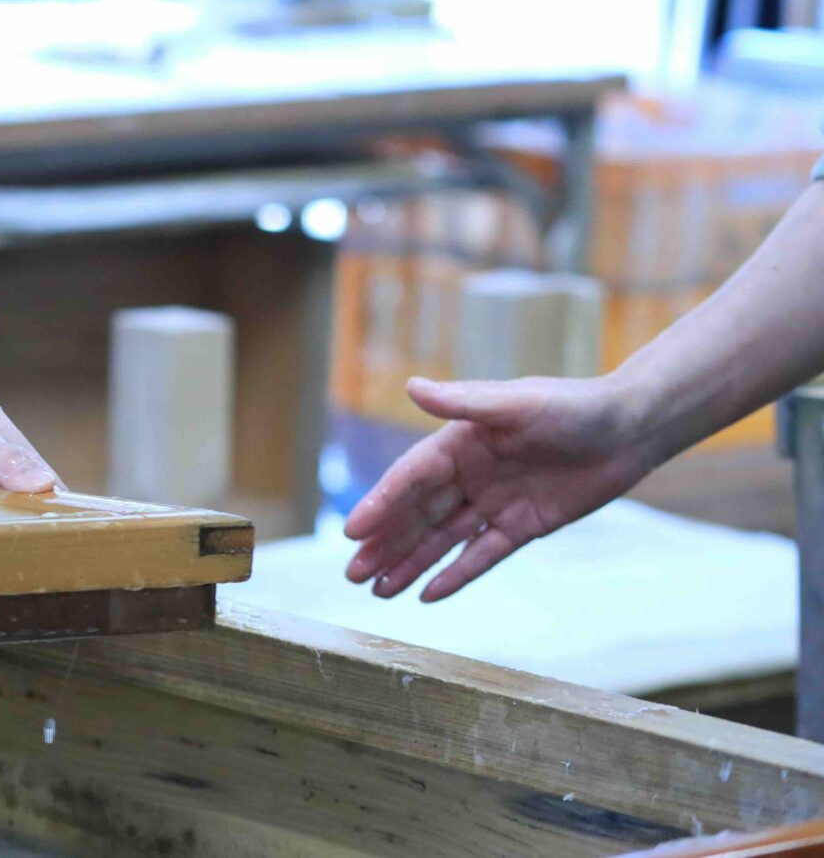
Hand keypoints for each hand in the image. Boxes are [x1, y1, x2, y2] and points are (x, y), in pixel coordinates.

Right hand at [343, 373, 651, 601]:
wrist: (631, 430)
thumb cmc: (574, 406)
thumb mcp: (517, 403)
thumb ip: (464, 402)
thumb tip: (412, 388)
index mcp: (459, 442)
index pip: (411, 478)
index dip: (381, 504)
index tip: (354, 531)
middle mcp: (468, 474)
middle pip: (418, 515)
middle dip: (385, 544)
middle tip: (351, 574)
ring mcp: (494, 502)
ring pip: (443, 539)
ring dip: (410, 563)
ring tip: (377, 591)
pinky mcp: (524, 525)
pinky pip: (483, 554)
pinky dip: (456, 573)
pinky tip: (428, 594)